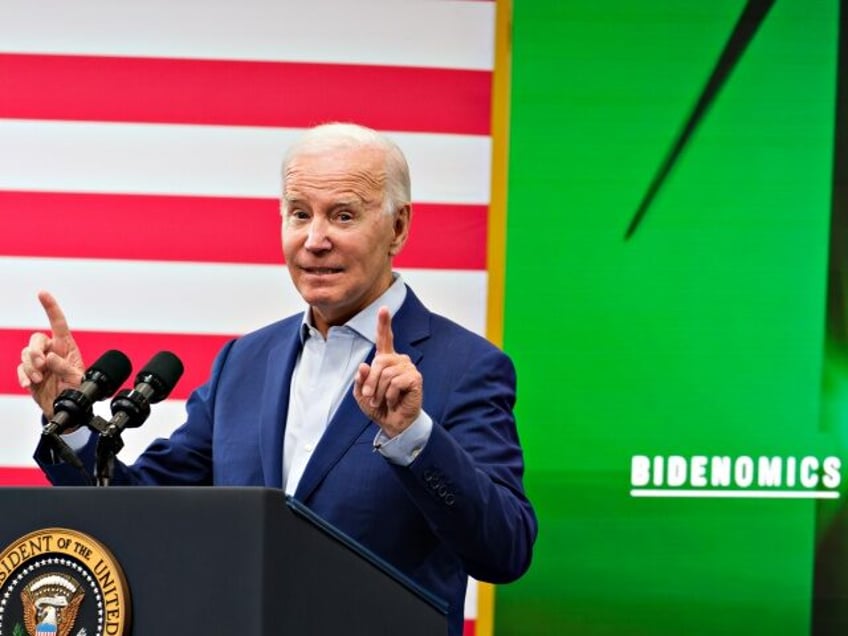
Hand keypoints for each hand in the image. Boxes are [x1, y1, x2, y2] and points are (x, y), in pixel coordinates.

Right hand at [17, 291, 84, 417]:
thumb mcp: (78, 380)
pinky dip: (22, 375)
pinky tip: (29, 383)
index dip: (51, 308)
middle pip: (36, 339)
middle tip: (42, 365)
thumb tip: (50, 358)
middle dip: (35, 351)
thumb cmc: (77, 391)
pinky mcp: (29, 373)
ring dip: (30, 366)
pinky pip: (20, 368)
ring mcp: (39, 363)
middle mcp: (52, 352)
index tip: (42, 294)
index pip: (58, 324)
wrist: (66, 408)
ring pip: (26, 353)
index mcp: (67, 348)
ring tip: (38, 379)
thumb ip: (65, 368)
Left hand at [353, 306, 421, 436]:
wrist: (394, 423)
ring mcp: (408, 368)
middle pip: (379, 362)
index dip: (384, 323)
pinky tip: (395, 401)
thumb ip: (361, 380)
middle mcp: (398, 360)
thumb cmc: (379, 407)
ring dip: (380, 392)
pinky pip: (396, 382)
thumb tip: (364, 365)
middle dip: (371, 382)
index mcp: (386, 360)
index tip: (384, 308)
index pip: (385, 339)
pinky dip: (391, 395)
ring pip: (386, 374)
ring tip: (383, 401)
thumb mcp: (362, 394)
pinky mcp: (415, 378)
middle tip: (370, 396)